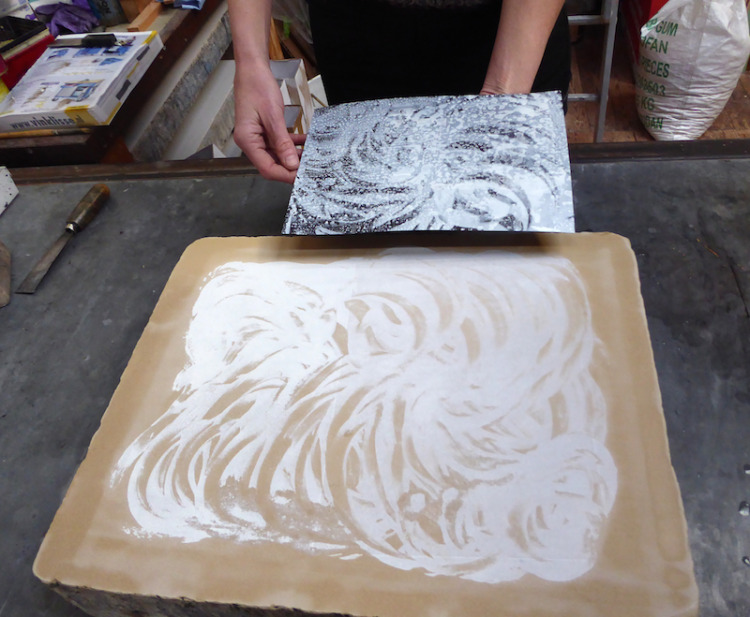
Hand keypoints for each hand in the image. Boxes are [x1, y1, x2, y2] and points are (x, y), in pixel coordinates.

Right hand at [233, 62, 306, 183]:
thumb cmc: (258, 87)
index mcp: (247, 140)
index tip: (302, 176)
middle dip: (291, 168)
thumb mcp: (273, 116)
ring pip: (278, 155)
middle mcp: (250, 142)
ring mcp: (257, 137)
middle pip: (272, 164)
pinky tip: (305, 143)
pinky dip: (292, 145)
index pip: (267, 168)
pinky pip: (280, 144)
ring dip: (294, 156)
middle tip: (310, 168)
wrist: (253, 69)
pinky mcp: (265, 131)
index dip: (285, 175)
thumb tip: (292, 165)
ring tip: (311, 155)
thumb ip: (283, 143)